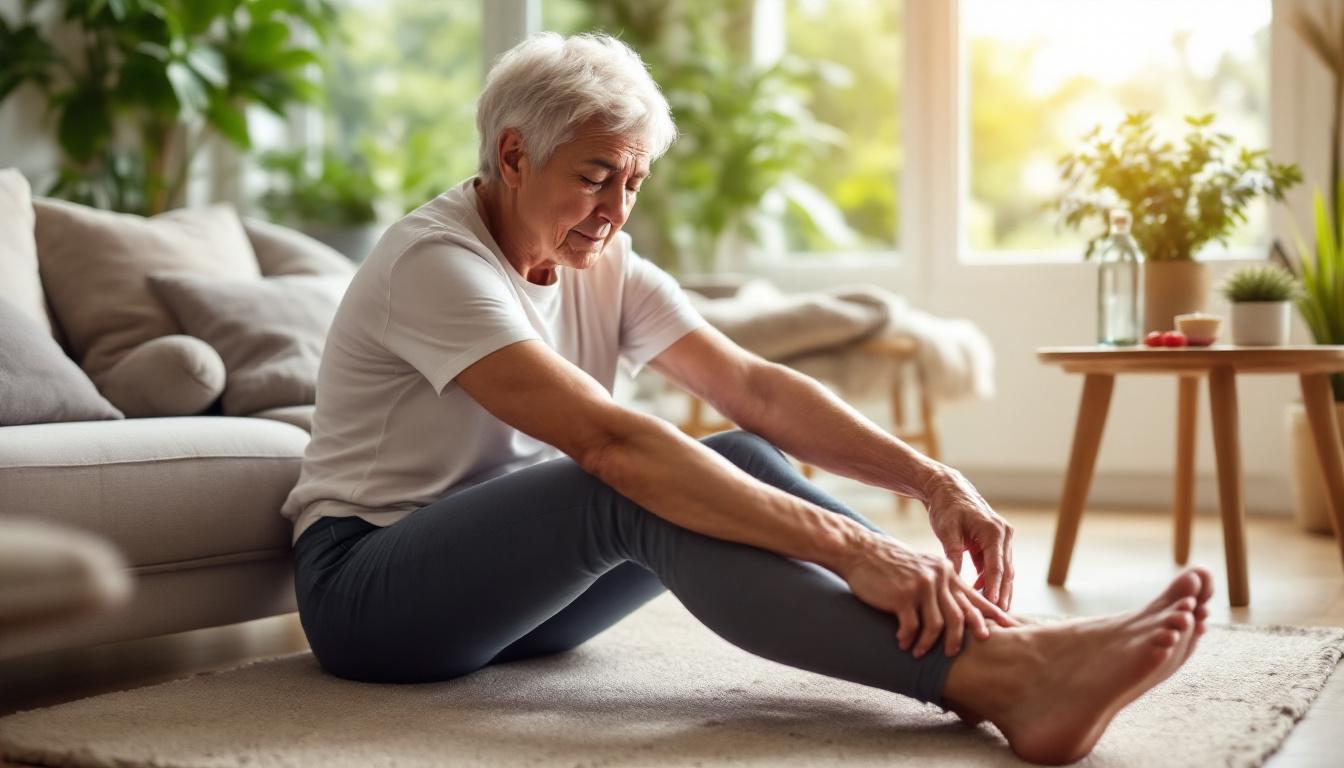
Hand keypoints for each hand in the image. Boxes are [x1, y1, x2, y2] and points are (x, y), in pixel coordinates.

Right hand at [836, 533, 1015, 657]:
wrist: (860, 551)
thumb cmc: (890, 564)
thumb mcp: (922, 569)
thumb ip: (940, 585)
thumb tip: (957, 610)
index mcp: (946, 571)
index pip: (974, 598)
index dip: (991, 616)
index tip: (1008, 629)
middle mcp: (939, 577)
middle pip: (959, 616)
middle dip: (958, 639)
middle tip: (953, 654)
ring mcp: (922, 585)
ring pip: (936, 625)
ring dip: (928, 643)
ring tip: (919, 652)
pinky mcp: (903, 595)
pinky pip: (912, 626)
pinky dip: (908, 638)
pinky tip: (902, 643)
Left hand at [922, 467, 1014, 611]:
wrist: (948, 489)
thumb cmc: (946, 507)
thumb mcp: (947, 530)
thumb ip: (953, 554)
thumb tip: (955, 581)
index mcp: (994, 531)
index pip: (997, 566)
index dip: (995, 588)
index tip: (993, 605)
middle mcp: (1004, 535)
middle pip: (1006, 571)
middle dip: (1003, 594)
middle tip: (999, 617)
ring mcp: (1002, 539)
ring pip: (1003, 570)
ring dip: (998, 590)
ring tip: (992, 612)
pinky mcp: (995, 543)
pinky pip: (995, 566)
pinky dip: (990, 580)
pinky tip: (982, 596)